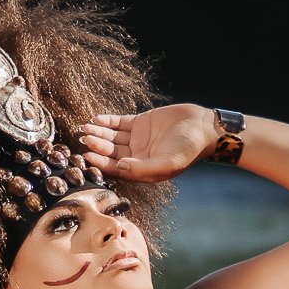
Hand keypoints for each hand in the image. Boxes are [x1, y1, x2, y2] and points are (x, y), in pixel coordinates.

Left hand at [77, 106, 215, 181]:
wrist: (203, 127)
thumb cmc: (189, 148)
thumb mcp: (168, 162)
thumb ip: (143, 168)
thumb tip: (120, 168)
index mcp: (143, 169)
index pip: (117, 168)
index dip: (101, 163)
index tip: (88, 156)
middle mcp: (138, 155)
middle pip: (111, 153)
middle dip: (97, 146)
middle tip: (85, 138)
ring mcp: (138, 139)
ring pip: (112, 138)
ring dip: (99, 133)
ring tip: (86, 127)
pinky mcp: (140, 123)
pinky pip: (119, 123)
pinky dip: (107, 121)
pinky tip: (97, 119)